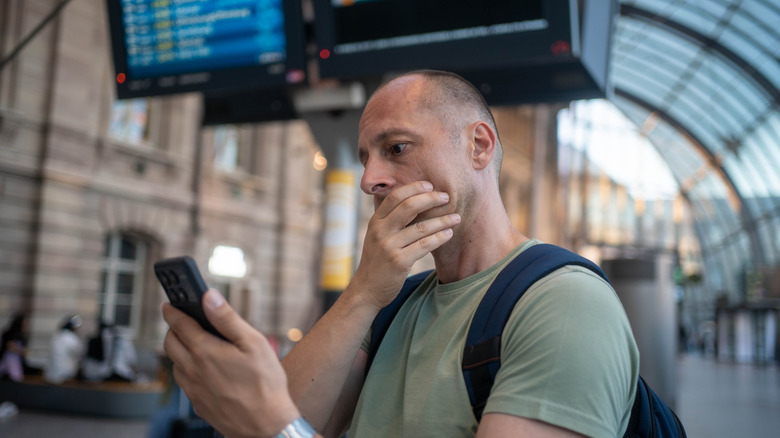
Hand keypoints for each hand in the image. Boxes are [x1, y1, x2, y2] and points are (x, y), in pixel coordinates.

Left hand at [163, 290, 301, 437]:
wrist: (266, 426)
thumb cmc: (265, 384)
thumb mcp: (253, 343)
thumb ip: (228, 318)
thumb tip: (209, 298)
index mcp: (204, 351)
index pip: (179, 324)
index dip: (172, 311)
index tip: (168, 304)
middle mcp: (193, 370)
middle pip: (170, 344)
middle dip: (172, 329)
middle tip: (181, 321)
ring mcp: (194, 390)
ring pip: (175, 364)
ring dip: (178, 350)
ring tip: (193, 344)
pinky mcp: (199, 404)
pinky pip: (184, 382)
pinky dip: (186, 369)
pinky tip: (201, 369)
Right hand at [350, 181, 460, 309]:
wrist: (367, 289)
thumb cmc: (376, 260)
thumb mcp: (375, 235)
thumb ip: (388, 218)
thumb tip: (405, 197)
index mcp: (375, 221)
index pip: (395, 196)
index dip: (414, 188)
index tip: (430, 185)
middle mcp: (381, 231)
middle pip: (409, 206)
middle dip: (430, 199)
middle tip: (446, 197)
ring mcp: (389, 246)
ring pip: (421, 227)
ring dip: (442, 220)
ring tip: (456, 217)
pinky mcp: (399, 261)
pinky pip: (425, 245)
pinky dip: (439, 237)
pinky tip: (449, 234)